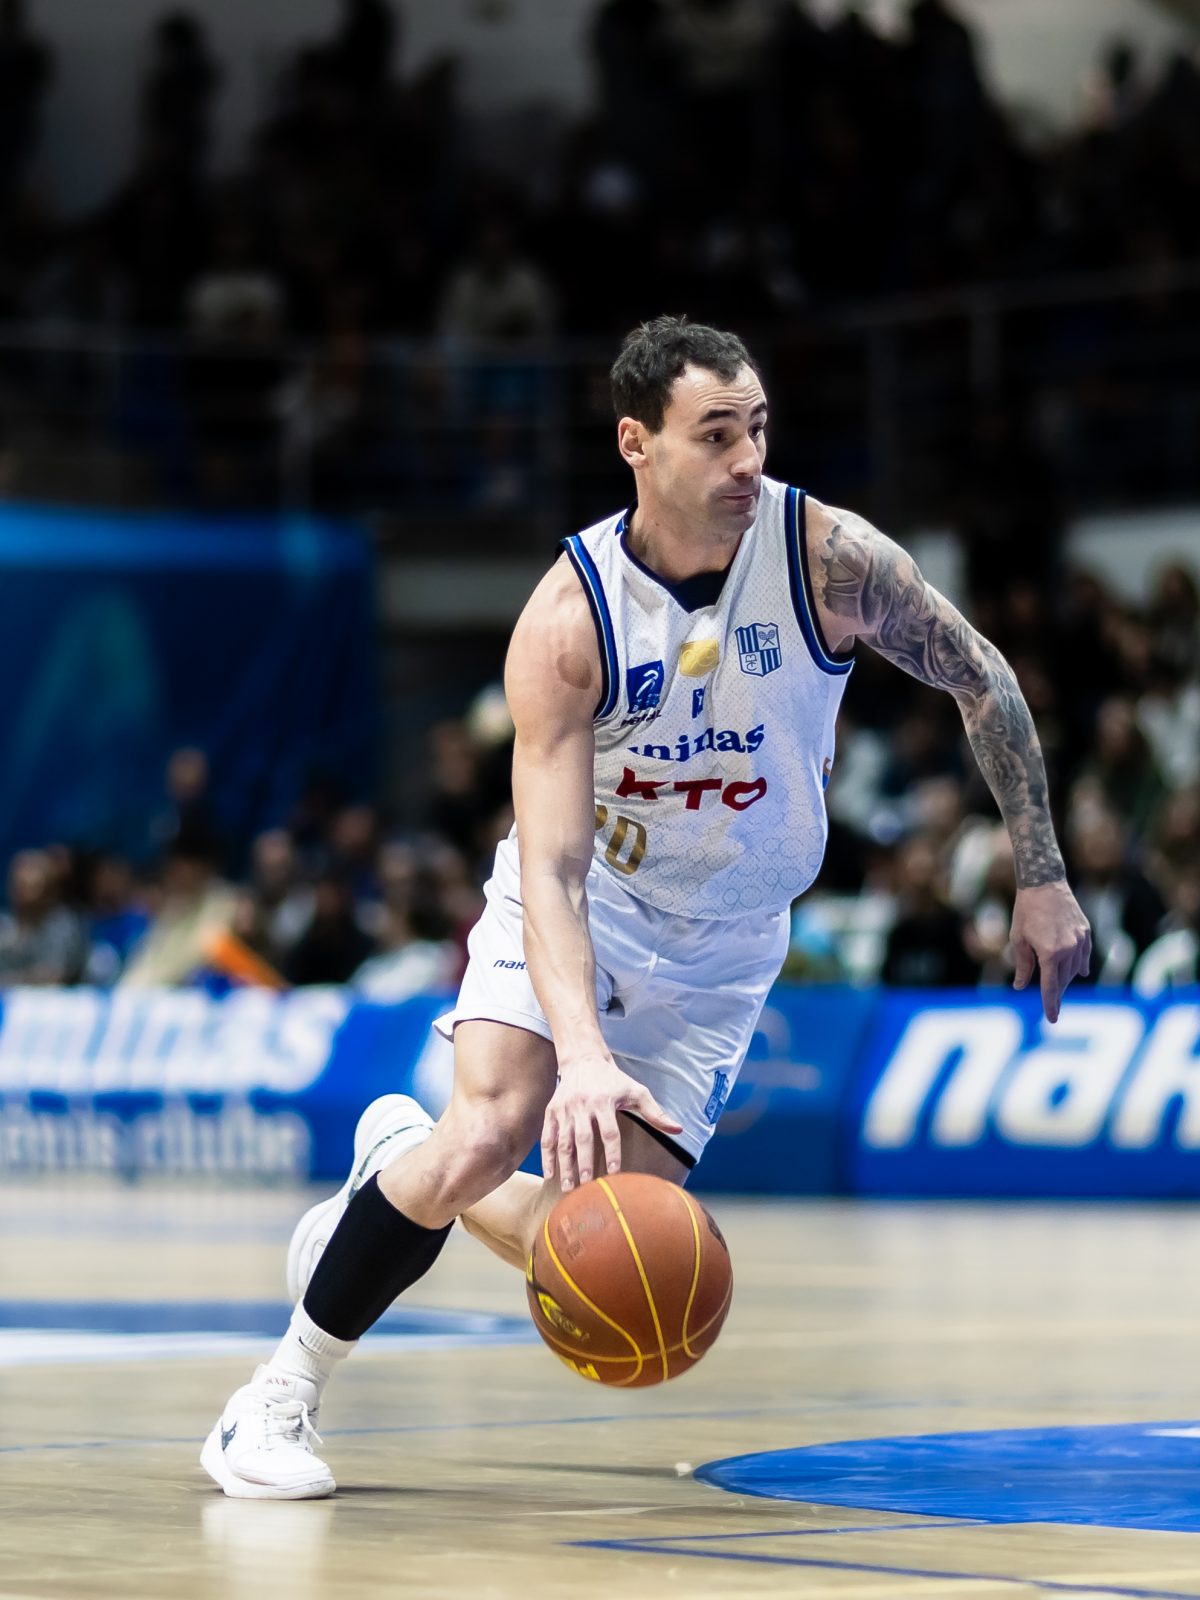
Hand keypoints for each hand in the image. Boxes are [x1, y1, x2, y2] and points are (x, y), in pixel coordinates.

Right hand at [541, 1054, 682, 1190]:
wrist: (583, 1060)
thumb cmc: (614, 1080)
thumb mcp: (636, 1092)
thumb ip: (655, 1112)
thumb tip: (679, 1129)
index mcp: (604, 1101)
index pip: (609, 1131)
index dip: (612, 1153)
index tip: (615, 1173)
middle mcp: (582, 1105)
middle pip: (583, 1138)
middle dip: (584, 1163)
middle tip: (587, 1186)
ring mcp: (564, 1109)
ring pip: (563, 1140)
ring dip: (565, 1165)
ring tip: (569, 1188)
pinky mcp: (552, 1111)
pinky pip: (548, 1136)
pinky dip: (547, 1157)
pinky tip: (550, 1175)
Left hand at [1010, 881, 1091, 1022]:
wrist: (1044, 884)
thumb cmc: (1026, 912)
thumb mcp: (1018, 940)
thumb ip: (1023, 965)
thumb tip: (1021, 986)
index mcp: (1050, 954)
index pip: (1050, 987)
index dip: (1050, 1004)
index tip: (1052, 1019)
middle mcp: (1069, 950)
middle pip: (1063, 980)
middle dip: (1057, 993)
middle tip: (1052, 1005)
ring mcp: (1080, 941)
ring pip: (1075, 969)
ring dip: (1066, 979)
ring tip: (1058, 987)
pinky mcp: (1085, 932)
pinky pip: (1084, 956)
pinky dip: (1079, 965)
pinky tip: (1078, 973)